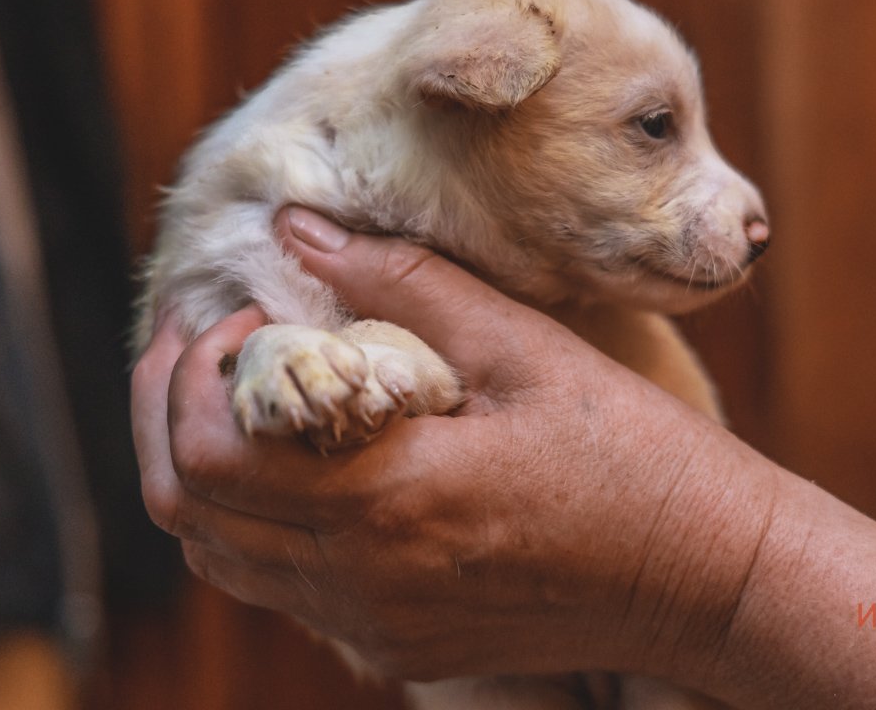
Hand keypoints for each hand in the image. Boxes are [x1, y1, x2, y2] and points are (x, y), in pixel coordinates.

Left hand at [130, 206, 774, 684]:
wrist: (703, 576)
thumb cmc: (632, 453)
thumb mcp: (523, 347)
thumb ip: (401, 281)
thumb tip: (298, 228)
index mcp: (389, 500)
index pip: (208, 457)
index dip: (191, 378)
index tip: (247, 319)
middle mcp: (363, 581)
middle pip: (190, 517)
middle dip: (171, 419)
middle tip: (210, 351)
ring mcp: (378, 626)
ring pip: (225, 561)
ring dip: (211, 476)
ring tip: (252, 402)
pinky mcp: (402, 647)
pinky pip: (287, 592)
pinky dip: (264, 526)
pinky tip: (312, 470)